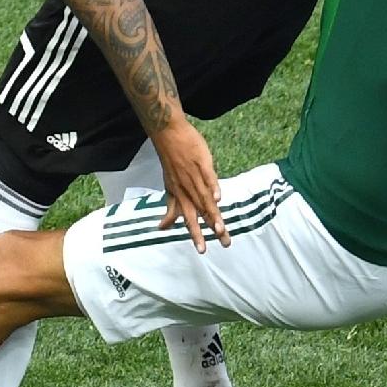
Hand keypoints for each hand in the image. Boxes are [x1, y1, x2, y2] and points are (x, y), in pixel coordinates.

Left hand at [149, 120, 226, 251]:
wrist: (168, 135)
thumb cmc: (171, 164)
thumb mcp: (169, 188)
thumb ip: (171, 208)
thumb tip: (162, 228)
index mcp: (181, 196)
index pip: (190, 219)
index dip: (196, 234)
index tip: (203, 250)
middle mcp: (188, 189)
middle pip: (201, 212)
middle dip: (210, 228)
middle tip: (223, 243)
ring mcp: (195, 176)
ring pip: (205, 198)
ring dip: (213, 214)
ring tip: (221, 229)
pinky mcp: (202, 163)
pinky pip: (209, 177)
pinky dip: (213, 187)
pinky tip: (219, 198)